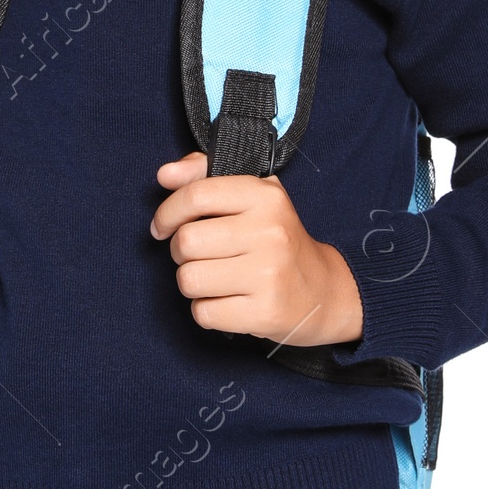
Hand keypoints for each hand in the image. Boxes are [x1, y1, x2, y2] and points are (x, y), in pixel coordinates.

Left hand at [150, 152, 363, 345]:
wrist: (324, 292)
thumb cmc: (279, 241)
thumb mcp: (253, 197)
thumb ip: (205, 175)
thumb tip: (165, 175)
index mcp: (265, 197)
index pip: (196, 195)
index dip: (167, 213)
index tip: (162, 226)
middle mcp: (270, 232)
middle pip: (186, 242)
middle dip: (181, 253)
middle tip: (200, 256)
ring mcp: (268, 275)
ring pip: (189, 279)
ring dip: (193, 283)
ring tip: (217, 278)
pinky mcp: (264, 313)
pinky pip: (203, 312)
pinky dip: (207, 310)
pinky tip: (229, 301)